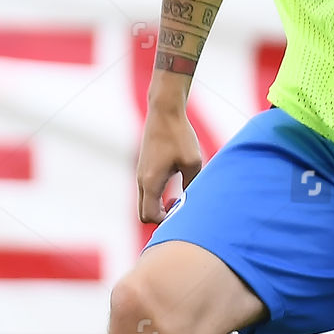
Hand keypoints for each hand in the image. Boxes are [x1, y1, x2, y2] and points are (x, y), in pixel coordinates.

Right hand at [137, 103, 202, 222]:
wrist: (165, 112)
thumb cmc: (180, 136)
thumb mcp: (193, 163)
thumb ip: (191, 186)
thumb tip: (191, 203)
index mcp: (151, 182)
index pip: (149, 216)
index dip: (165, 221)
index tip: (180, 210)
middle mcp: (142, 180)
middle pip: (143, 214)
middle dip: (160, 217)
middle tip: (179, 206)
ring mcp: (140, 173)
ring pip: (144, 202)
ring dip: (159, 205)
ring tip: (179, 196)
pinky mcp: (144, 167)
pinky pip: (147, 191)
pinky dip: (158, 195)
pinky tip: (175, 182)